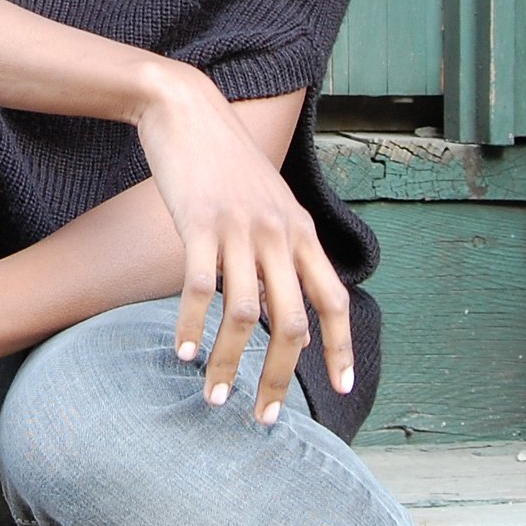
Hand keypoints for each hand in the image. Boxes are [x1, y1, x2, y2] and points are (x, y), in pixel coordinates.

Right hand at [134, 63, 353, 424]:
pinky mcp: (200, 222)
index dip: (341, 349)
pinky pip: (201, 288)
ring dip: (230, 364)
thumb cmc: (226, 162)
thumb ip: (283, 248)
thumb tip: (284, 301)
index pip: (334, 301)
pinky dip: (193, 327)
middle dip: (281, 377)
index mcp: (302, 232)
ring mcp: (240, 228)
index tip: (341, 389)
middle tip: (264, 416)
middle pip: (294, 323)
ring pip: (246, 314)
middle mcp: (279, 234)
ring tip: (214, 397)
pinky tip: (183, 353)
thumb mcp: (269, 202)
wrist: (188, 108)